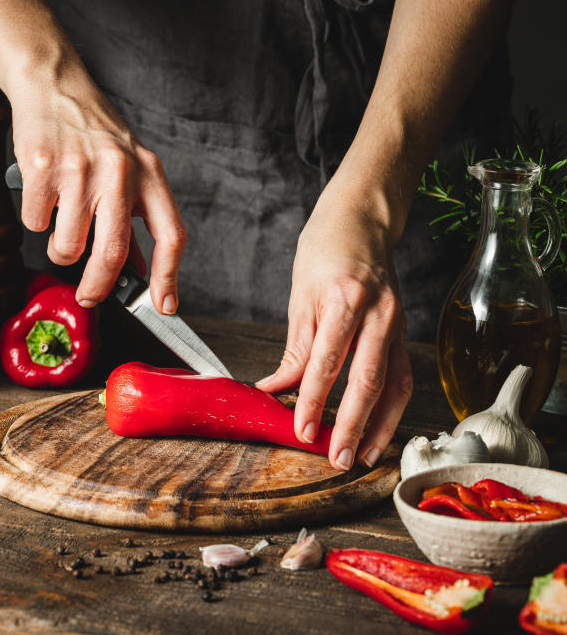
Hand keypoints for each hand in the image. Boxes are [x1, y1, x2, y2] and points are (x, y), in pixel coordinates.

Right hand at [10, 80, 185, 313]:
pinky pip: (36, 223)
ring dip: (60, 250)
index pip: (171, 235)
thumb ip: (133, 219)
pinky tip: (43, 195)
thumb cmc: (93, 133)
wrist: (54, 86)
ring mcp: (80, 170)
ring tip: (62, 224)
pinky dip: (36, 220)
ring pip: (68, 246)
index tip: (164, 305)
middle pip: (112, 253)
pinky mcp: (42, 168)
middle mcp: (119, 172)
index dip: (169, 276)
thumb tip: (138, 272)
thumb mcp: (128, 170)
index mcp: (149, 174)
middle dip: (98, 286)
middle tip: (89, 297)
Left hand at [255, 186, 412, 470]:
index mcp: (344, 300)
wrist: (361, 222)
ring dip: (380, 425)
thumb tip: (276, 388)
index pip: (327, 362)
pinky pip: (402, 375)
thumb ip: (295, 349)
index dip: (313, 401)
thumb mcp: (300, 297)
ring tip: (364, 456)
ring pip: (394, 384)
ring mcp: (396, 323)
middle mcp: (378, 314)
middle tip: (338, 458)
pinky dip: (392, 406)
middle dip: (352, 425)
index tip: (301, 430)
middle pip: (367, 380)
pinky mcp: (403, 330)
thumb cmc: (324, 252)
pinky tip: (380, 428)